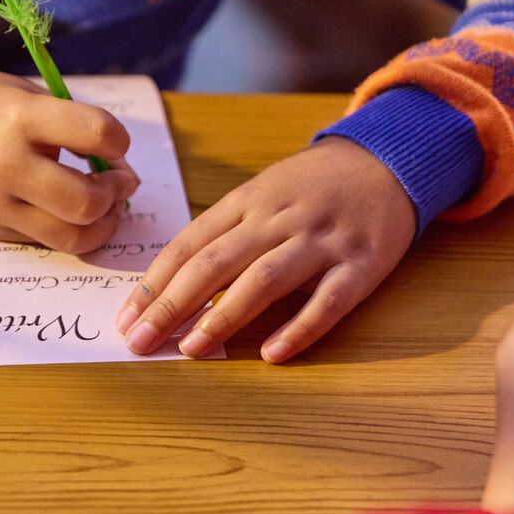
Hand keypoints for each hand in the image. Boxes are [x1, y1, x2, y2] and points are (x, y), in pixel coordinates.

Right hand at [0, 69, 138, 253]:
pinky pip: (46, 242)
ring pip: (71, 237)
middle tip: (118, 181)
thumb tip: (120, 170)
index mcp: (19, 119)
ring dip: (102, 223)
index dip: (118, 140)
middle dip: (115, 193)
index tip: (114, 142)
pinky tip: (71, 211)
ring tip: (106, 205)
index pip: (95, 132)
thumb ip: (73, 127)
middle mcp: (6, 166)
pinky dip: (70, 230)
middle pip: (85, 201)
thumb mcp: (27, 96)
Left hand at [116, 136, 414, 362]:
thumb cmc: (314, 185)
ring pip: (265, 279)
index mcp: (249, 201)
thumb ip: (226, 232)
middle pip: (216, 262)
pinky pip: (328, 301)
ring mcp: (321, 240)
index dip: (155, 282)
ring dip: (224, 316)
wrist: (388, 159)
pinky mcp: (362, 264)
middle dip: (172, 304)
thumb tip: (172, 283)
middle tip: (140, 341)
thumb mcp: (264, 192)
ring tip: (191, 349)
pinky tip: (272, 354)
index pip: (190, 243)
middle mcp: (280, 218)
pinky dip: (300, 329)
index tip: (126, 319)